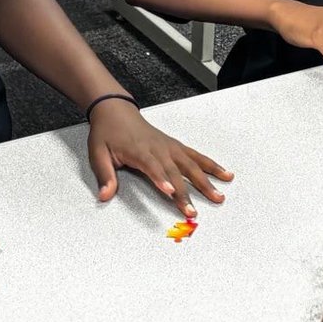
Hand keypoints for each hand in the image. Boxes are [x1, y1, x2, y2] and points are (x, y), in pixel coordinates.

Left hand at [88, 101, 230, 217]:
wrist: (116, 110)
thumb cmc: (107, 132)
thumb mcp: (98, 153)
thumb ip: (105, 175)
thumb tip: (105, 195)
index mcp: (139, 150)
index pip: (153, 167)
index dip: (162, 180)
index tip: (171, 193)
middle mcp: (158, 148)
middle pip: (175, 172)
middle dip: (185, 192)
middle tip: (192, 211)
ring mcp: (170, 147)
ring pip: (191, 165)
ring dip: (206, 181)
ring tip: (219, 195)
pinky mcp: (175, 146)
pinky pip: (196, 156)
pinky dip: (211, 165)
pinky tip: (224, 173)